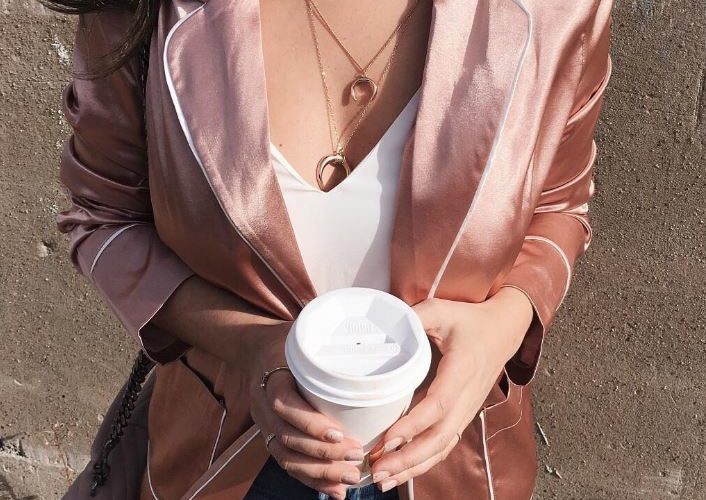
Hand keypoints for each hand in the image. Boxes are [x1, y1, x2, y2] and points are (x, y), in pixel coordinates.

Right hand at [245, 321, 364, 499]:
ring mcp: (265, 425)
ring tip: (352, 478)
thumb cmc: (286, 340)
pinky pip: (288, 464)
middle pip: (288, 437)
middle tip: (357, 456)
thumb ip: (327, 341)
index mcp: (271, 377)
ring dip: (320, 472)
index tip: (339, 432)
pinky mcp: (271, 437)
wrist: (252, 350)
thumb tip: (368, 341)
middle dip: (323, 453)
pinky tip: (336, 491)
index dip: (310, 422)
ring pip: (287, 457)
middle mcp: (263, 405)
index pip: (284, 404)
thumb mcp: (302, 334)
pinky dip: (312, 480)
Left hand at [368, 288, 533, 491]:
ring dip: (413, 467)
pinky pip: (444, 445)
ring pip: (442, 447)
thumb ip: (413, 317)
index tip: (388, 438)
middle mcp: (467, 397)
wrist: (503, 331)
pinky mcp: (462, 416)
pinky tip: (400, 473)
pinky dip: (423, 462)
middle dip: (408, 458)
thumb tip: (380, 327)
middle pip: (439, 437)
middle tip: (377, 469)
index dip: (414, 424)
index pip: (438, 404)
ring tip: (383, 479)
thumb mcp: (440, 310)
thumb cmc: (469, 320)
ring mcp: (466, 410)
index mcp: (461, 370)